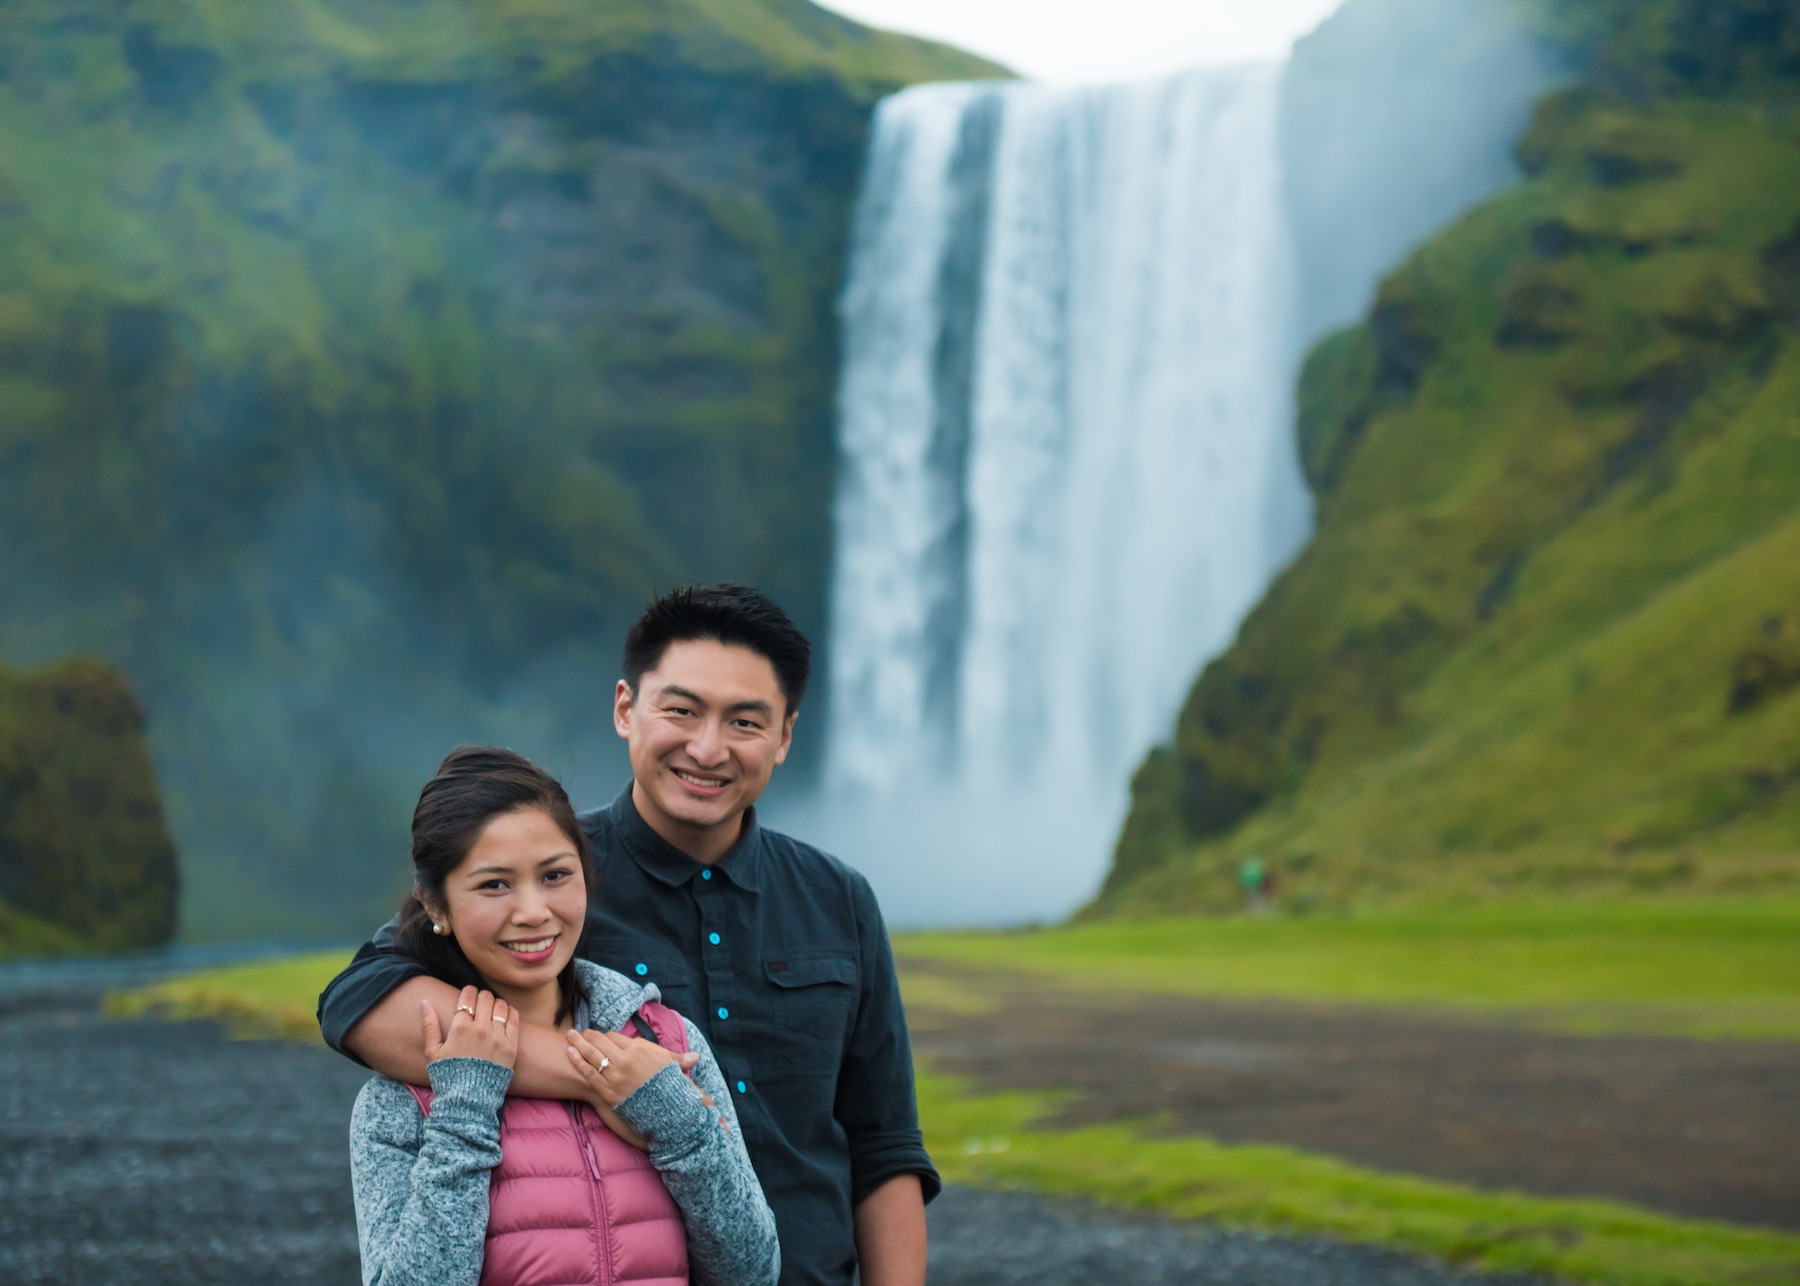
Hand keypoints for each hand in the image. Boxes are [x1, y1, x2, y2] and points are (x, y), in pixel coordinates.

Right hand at [423, 987, 518, 1069]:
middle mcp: (480, 1029)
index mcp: (460, 1028)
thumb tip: (425, 1002)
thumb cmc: (448, 1076)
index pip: (468, 997)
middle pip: (486, 998)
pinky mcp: (511, 1046)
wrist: (468, 1100)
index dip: (468, 991)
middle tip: (480, 1002)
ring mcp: (497, 1037)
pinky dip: (511, 1012)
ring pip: (501, 1006)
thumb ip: (429, 1025)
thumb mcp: (432, 1052)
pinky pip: (514, 1019)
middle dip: (482, 996)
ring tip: (492, 1009)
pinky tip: (506, 1014)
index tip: (469, 993)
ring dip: (496, 1003)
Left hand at [565, 1028, 679, 1105]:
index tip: (602, 1036)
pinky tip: (570, 1053)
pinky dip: (578, 1061)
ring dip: (578, 1043)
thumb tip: (696, 1057)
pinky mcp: (607, 1091)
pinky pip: (588, 1073)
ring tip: (570, 1036)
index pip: (616, 1037)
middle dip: (588, 1035)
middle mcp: (624, 1060)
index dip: (607, 1036)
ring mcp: (614, 1076)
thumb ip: (679, 1058)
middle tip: (580, 1032)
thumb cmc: (669, 1087)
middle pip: (600, 1042)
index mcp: (639, 1049)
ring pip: (591, 1054)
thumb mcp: (673, 1068)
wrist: (665, 1112)